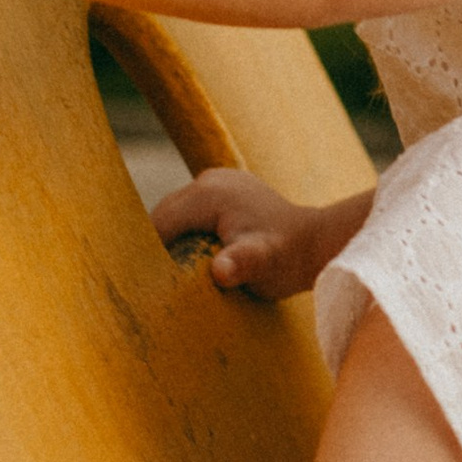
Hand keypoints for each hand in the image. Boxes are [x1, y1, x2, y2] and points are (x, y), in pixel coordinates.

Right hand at [149, 168, 326, 298]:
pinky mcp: (227, 190)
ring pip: (178, 213)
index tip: (146, 282)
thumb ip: (239, 265)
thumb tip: (221, 272)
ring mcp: (219, 181)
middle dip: (159, 246)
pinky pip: (194, 212)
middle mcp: (209, 179)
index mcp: (207, 193)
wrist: (315, 244)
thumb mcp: (261, 264)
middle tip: (156, 281)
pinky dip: (190, 231)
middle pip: (165, 215)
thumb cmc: (286, 258)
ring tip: (174, 270)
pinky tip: (195, 255)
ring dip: (174, 239)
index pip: (160, 223)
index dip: (149, 254)